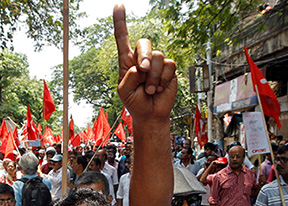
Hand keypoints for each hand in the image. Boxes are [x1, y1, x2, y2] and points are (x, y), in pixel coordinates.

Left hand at [113, 4, 176, 120]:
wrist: (150, 114)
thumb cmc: (134, 101)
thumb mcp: (123, 91)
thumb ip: (127, 77)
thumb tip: (139, 66)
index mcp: (127, 60)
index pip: (122, 37)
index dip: (120, 22)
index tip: (118, 5)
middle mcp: (142, 57)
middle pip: (144, 43)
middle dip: (144, 55)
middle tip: (142, 70)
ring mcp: (156, 62)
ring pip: (158, 57)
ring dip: (153, 76)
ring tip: (150, 90)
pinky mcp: (169, 69)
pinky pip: (168, 65)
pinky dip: (162, 79)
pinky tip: (158, 88)